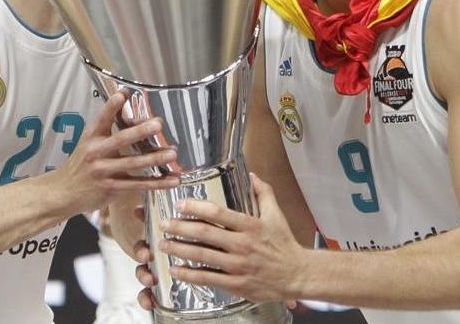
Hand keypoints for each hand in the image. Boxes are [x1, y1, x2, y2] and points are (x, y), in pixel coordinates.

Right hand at [52, 90, 179, 214]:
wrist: (64, 192)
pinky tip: (172, 179)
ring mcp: (103, 171)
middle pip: (120, 140)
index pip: (101, 118)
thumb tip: (131, 111)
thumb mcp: (89, 143)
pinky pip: (138, 185)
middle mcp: (96, 153)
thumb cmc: (82, 164)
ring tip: (172, 153)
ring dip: (154, 158)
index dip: (111, 106)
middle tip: (158, 124)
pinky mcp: (112, 188)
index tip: (123, 93)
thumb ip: (108, 130)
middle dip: (140, 131)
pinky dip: (157, 183)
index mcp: (91, 137)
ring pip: (132, 163)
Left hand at [140, 174, 306, 304]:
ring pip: (202, 256)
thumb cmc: (284, 244)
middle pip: (205, 234)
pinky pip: (208, 279)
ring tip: (163, 245)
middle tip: (163, 224)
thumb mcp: (276, 215)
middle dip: (180, 228)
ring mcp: (238, 266)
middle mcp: (242, 245)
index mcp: (251, 225)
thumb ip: (264, 193)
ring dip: (179, 250)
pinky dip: (189, 275)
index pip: (218, 213)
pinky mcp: (236, 284)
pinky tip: (176, 270)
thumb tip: (252, 175)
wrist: (296, 274)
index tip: (180, 204)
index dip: (196, 208)